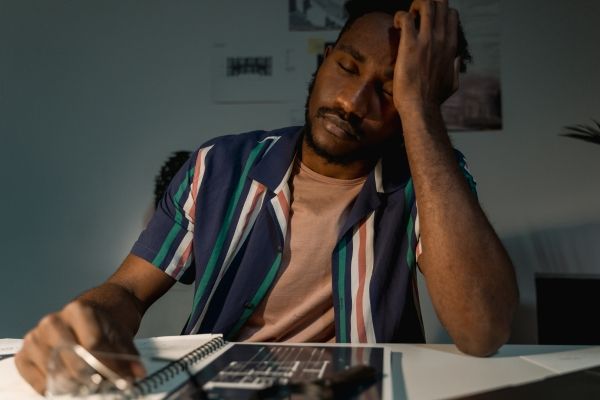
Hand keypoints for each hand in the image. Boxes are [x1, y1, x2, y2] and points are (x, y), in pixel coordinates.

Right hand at [14, 300, 144, 393]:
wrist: (95, 309)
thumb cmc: (105, 322)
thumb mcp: (121, 333)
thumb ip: (128, 354)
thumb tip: (137, 373)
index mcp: (78, 310)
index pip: (94, 345)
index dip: (111, 366)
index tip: (125, 380)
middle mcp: (53, 322)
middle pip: (74, 362)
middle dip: (94, 379)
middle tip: (107, 385)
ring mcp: (36, 338)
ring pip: (56, 374)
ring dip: (77, 386)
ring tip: (92, 386)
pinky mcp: (24, 355)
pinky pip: (39, 382)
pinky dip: (56, 390)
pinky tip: (71, 387)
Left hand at [392, 0, 459, 111]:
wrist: (421, 107)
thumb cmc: (434, 99)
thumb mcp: (453, 82)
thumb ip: (455, 68)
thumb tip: (457, 59)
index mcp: (451, 46)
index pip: (451, 15)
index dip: (438, 14)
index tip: (426, 24)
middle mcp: (441, 39)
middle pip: (440, 4)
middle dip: (426, 5)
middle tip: (415, 18)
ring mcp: (426, 40)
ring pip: (425, 4)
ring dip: (414, 7)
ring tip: (406, 20)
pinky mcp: (409, 45)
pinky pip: (406, 17)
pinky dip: (399, 16)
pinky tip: (395, 25)